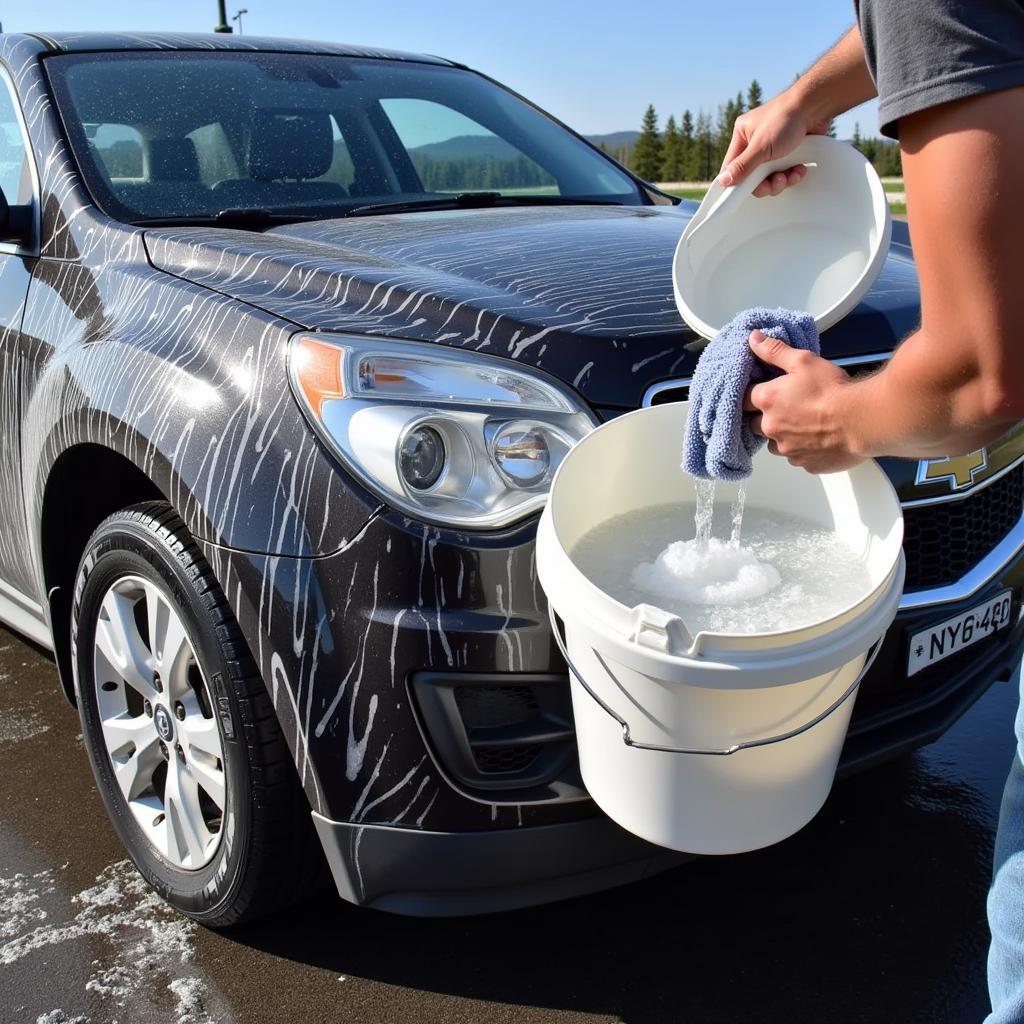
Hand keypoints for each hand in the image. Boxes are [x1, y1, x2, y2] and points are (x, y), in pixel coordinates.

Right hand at [719, 92, 830, 197]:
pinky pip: (784, 172)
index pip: (732, 167)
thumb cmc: (786, 118)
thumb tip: (723, 181)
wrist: (815, 106)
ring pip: (770, 177)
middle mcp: (755, 143)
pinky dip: (792, 174)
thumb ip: (742, 167)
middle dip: (766, 183)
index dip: (737, 183)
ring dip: (782, 180)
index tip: (746, 191)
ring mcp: (772, 148)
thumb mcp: (760, 147)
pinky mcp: (787, 152)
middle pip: (753, 177)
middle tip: (776, 182)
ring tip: (791, 174)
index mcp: (742, 137)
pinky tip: (799, 169)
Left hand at [743, 330, 863, 472]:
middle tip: (788, 408)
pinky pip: (797, 457)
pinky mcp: (804, 464)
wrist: (862, 420)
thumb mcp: (804, 361)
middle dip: (766, 417)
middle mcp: (770, 428)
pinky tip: (817, 439)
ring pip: (775, 444)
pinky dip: (803, 449)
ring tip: (804, 424)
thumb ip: (775, 351)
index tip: (768, 392)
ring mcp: (786, 450)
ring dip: (783, 435)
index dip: (756, 394)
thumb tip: (754, 339)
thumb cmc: (833, 389)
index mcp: (767, 401)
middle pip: (755, 424)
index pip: (745, 399)